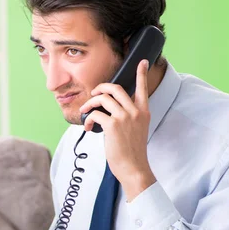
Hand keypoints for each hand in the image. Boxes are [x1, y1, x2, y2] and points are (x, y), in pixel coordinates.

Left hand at [79, 60, 155, 200]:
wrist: (134, 168)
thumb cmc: (131, 152)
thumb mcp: (136, 130)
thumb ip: (128, 117)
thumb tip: (107, 111)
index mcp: (143, 112)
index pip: (142, 88)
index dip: (141, 73)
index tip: (142, 61)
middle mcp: (135, 111)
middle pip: (116, 88)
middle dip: (101, 88)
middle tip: (93, 94)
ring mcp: (125, 117)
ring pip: (103, 98)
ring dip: (90, 104)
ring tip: (85, 112)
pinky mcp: (113, 125)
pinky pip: (95, 114)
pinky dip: (88, 119)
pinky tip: (88, 127)